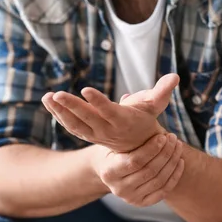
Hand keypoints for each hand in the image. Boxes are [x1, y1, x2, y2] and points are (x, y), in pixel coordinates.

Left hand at [42, 74, 179, 152]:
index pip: (109, 111)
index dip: (97, 102)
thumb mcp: (155, 104)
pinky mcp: (86, 133)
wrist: (137, 144)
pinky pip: (70, 125)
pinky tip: (48, 102)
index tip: (85, 90)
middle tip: (56, 94)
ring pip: (75, 124)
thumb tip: (174, 76)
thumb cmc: (146, 118)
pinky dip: (58, 115)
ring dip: (59, 112)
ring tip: (47, 97)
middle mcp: (107, 130)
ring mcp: (95, 134)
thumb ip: (162, 91)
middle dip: (71, 106)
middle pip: (87, 118)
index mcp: (123, 121)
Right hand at [91, 132, 183, 206]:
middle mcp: (118, 189)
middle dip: (165, 153)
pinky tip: (180, 161)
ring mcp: (131, 198)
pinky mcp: (142, 203)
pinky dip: (175, 176)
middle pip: (150, 171)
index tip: (162, 136)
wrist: (108, 171)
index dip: (152, 149)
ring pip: (159, 180)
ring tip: (178, 146)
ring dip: (173, 162)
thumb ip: (124, 124)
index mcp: (109, 172)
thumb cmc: (113, 148)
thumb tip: (129, 96)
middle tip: (174, 138)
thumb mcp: (113, 137)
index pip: (135, 161)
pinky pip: (164, 190)